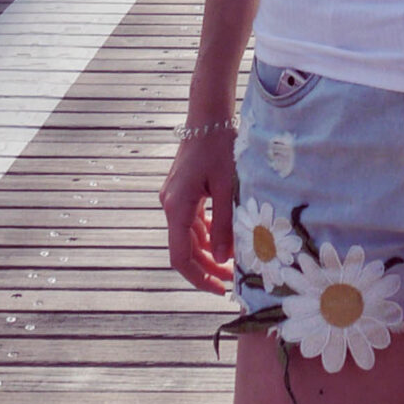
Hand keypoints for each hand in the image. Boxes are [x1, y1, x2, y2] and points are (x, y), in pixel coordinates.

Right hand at [160, 125, 237, 295]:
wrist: (208, 113)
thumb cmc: (219, 145)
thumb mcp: (227, 186)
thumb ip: (224, 224)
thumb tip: (224, 259)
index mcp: (177, 207)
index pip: (180, 257)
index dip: (198, 278)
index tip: (218, 290)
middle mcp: (170, 205)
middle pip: (185, 249)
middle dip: (207, 268)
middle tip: (232, 281)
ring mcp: (175, 197)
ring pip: (189, 236)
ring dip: (208, 252)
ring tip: (233, 264)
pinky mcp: (183, 190)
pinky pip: (192, 221)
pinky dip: (207, 234)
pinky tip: (225, 238)